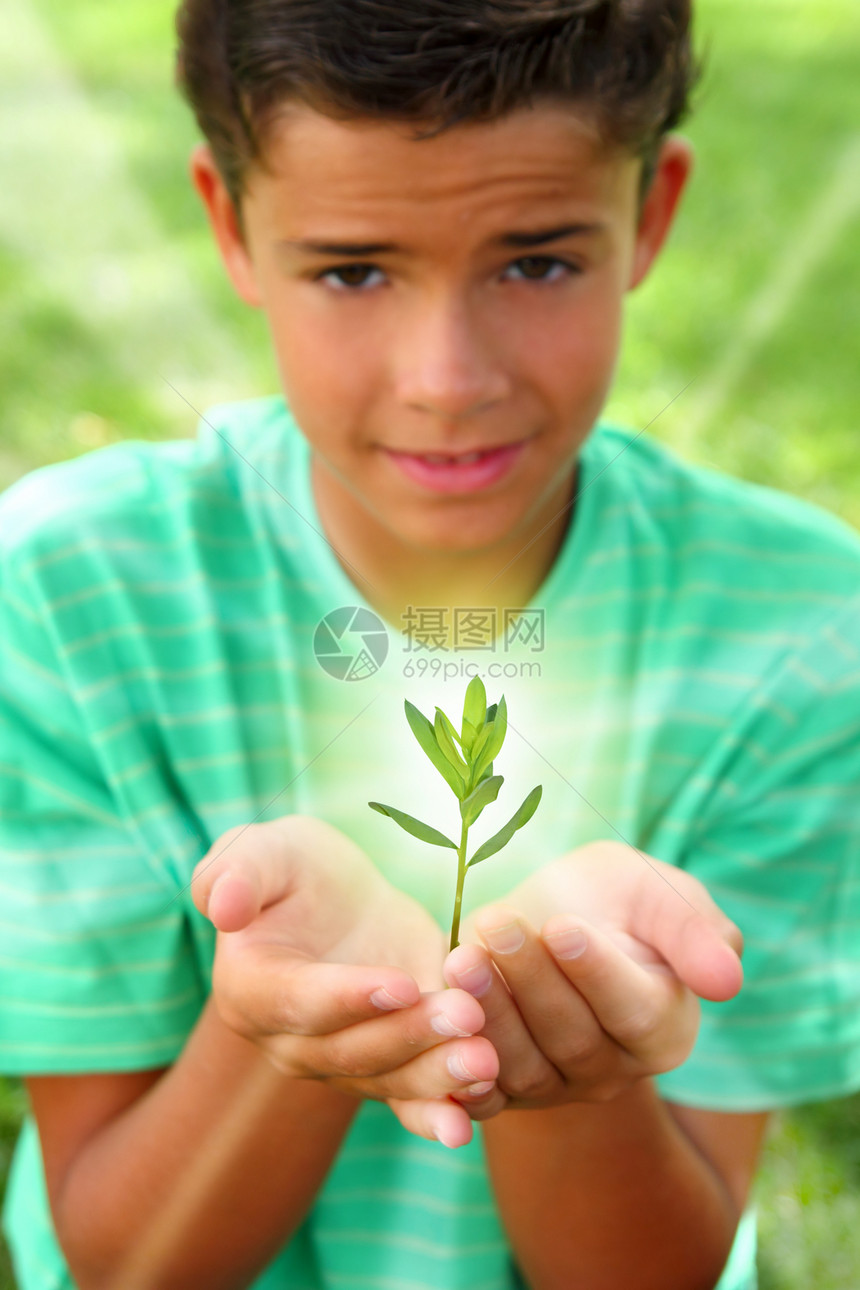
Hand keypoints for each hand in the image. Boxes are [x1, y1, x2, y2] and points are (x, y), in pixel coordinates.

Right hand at [191, 814, 498, 1145]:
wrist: (339, 901)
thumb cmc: (295, 869)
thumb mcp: (265, 851)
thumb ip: (237, 873)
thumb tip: (222, 907)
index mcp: (250, 989)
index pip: (298, 1002)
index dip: (348, 997)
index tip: (403, 984)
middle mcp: (289, 1042)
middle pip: (351, 1049)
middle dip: (410, 1036)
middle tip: (468, 1018)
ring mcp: (339, 1062)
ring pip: (387, 1079)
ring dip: (437, 1077)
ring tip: (486, 1062)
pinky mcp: (387, 1067)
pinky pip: (407, 1101)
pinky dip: (437, 1114)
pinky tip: (470, 1119)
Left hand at [440, 840, 743, 1118]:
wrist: (550, 918)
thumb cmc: (614, 901)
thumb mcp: (657, 894)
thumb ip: (695, 932)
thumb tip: (728, 981)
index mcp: (663, 1027)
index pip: (633, 1009)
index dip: (596, 971)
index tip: (563, 926)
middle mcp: (613, 1070)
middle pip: (571, 1036)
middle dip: (529, 977)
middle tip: (496, 921)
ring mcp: (555, 1088)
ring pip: (521, 1062)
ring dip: (488, 1010)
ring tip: (461, 955)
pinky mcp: (502, 1091)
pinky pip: (479, 1092)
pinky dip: (456, 1065)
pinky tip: (437, 1018)